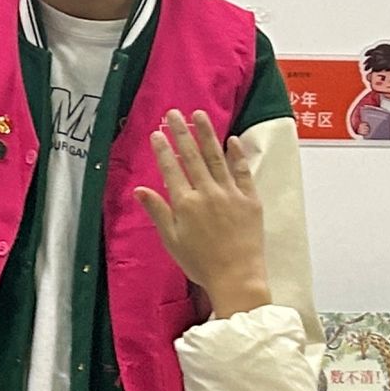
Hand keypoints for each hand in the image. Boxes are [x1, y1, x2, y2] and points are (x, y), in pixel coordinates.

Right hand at [133, 110, 270, 318]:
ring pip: (216, 158)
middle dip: (181, 133)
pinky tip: (231, 139)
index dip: (162, 150)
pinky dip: (237, 155)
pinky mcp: (250, 199)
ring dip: (207, 135)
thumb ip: (157, 211)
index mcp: (185, 204)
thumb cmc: (200, 262)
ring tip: (199, 115)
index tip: (156, 133)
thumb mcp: (172, 240)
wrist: (237, 277)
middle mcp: (207, 193)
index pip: (171, 170)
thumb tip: (139, 189)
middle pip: (192, 157)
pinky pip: (242, 172)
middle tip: (173, 114)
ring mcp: (230, 194)